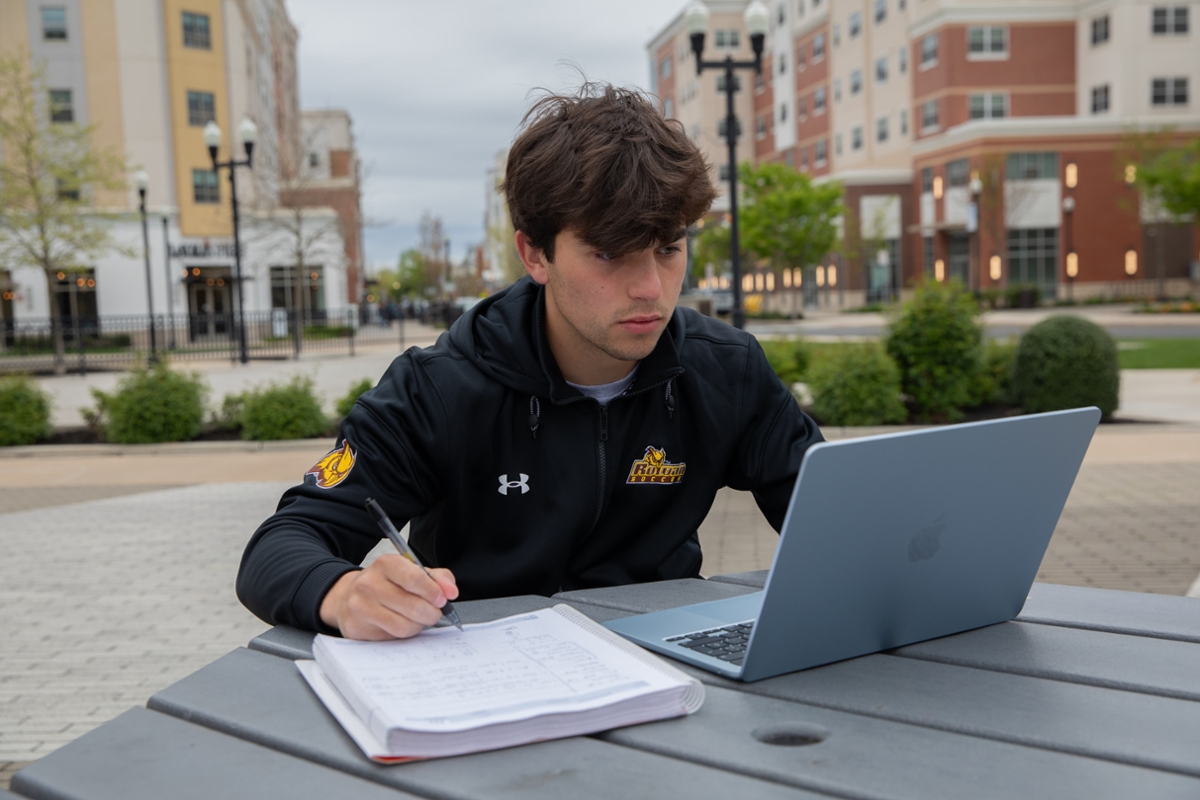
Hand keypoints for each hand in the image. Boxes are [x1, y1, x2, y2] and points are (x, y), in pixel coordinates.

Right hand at [319, 554, 458, 639]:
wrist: (349, 596)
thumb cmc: (387, 584)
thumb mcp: (412, 572)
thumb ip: (437, 578)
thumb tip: (451, 591)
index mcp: (385, 564)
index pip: (414, 578)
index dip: (433, 591)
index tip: (442, 599)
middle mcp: (368, 583)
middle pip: (412, 605)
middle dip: (431, 612)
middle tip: (434, 612)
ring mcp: (359, 606)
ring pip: (403, 625)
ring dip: (418, 625)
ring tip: (418, 618)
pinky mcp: (356, 627)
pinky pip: (391, 637)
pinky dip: (404, 633)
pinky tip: (402, 624)